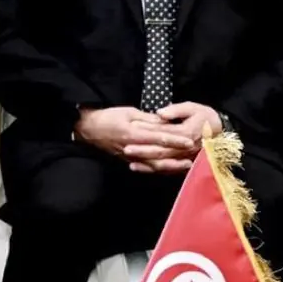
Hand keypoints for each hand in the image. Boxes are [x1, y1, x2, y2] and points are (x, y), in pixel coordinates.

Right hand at [74, 106, 196, 172]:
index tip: (189, 141)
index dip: (175, 140)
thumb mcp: (128, 112)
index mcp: (134, 134)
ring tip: (186, 165)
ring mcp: (131, 158)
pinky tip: (170, 169)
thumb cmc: (108, 117)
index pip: (159, 138)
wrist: (88, 130)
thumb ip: (147, 119)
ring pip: (154, 166)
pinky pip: (147, 168)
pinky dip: (160, 169)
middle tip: (194, 157)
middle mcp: (134, 149)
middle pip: (159, 157)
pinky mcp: (129, 161)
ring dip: (171, 167)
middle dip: (177, 157)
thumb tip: (165, 122)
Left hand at [134, 102, 223, 173]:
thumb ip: (176, 110)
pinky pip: (167, 169)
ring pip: (163, 163)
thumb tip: (160, 113)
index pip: (163, 133)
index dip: (147, 131)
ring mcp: (185, 158)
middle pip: (161, 151)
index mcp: (186, 133)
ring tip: (130, 163)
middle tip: (125, 149)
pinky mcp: (184, 164)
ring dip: (146, 164)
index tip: (132, 129)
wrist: (222, 132)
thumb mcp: (193, 108)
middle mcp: (185, 148)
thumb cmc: (205, 117)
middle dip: (142, 151)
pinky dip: (153, 170)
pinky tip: (140, 168)